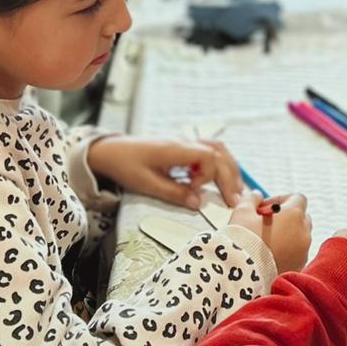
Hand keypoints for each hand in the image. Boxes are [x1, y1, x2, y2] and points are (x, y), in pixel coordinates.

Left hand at [85, 136, 245, 206]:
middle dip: (231, 175)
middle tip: (236, 199)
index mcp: (175, 149)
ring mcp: (184, 142)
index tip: (198, 191)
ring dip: (228, 168)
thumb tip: (199, 203)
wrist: (110, 151)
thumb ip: (174, 194)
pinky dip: (219, 164)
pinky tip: (218, 180)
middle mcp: (184, 142)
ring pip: (217, 148)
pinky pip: (209, 150)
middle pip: (219, 151)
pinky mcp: (182, 147)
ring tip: (235, 189)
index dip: (209, 176)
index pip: (208, 156)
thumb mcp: (147, 184)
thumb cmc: (125, 166)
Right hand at [228, 192, 311, 274]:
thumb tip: (257, 196)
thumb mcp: (242, 212)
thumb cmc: (242, 240)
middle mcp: (304, 232)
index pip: (298, 198)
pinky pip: (297, 253)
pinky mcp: (298, 267)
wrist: (241, 275)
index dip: (281, 199)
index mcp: (294, 215)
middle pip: (301, 217)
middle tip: (264, 223)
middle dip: (285, 217)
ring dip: (287, 234)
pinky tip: (268, 254)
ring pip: (300, 236)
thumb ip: (252, 199)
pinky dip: (287, 251)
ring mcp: (303, 251)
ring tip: (265, 240)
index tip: (265, 208)